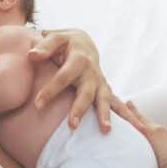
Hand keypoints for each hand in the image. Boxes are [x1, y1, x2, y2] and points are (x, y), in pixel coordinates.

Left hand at [28, 28, 144, 132]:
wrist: (85, 43)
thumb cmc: (66, 42)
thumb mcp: (56, 37)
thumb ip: (44, 47)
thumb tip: (32, 55)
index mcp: (79, 59)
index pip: (63, 77)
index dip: (51, 90)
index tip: (38, 105)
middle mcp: (92, 72)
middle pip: (87, 92)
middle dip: (80, 108)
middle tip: (73, 125)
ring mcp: (101, 82)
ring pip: (105, 99)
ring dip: (105, 114)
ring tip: (106, 130)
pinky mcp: (105, 90)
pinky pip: (116, 104)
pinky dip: (126, 116)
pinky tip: (134, 129)